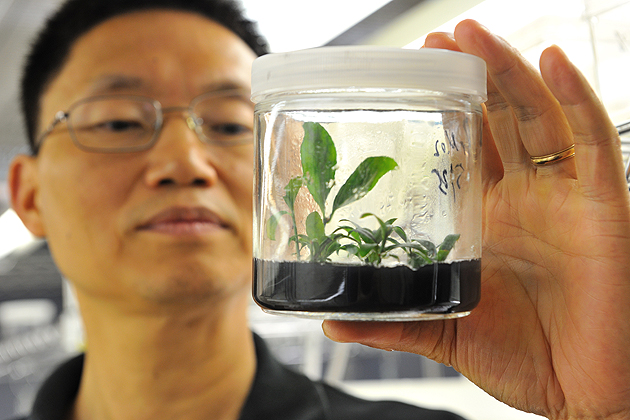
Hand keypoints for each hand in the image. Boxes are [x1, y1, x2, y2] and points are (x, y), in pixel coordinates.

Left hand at [323, 19, 629, 419]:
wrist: (582, 396)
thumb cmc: (523, 361)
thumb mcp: (446, 333)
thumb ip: (393, 323)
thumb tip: (331, 323)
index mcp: (488, 221)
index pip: (463, 151)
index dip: (442, 114)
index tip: (408, 78)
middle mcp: (526, 200)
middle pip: (498, 121)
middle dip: (471, 76)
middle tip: (434, 40)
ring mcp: (564, 198)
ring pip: (538, 117)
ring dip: (508, 71)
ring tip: (472, 33)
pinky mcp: (603, 206)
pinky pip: (594, 140)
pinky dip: (576, 97)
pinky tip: (552, 59)